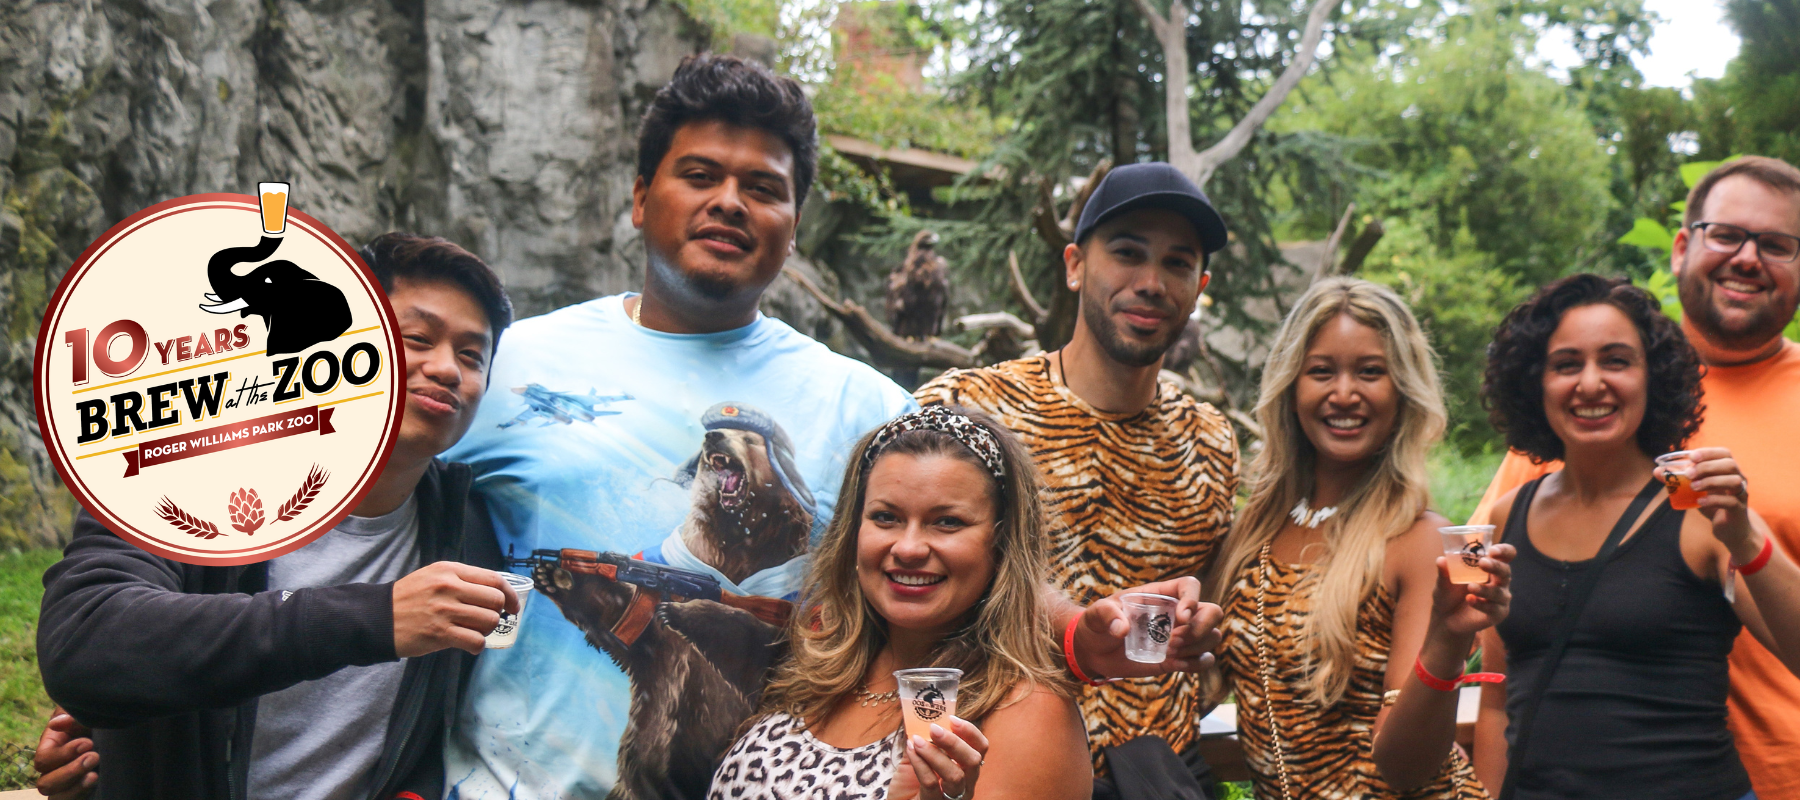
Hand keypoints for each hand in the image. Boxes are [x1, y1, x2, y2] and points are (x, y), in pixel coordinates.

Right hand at [33, 706, 96, 798]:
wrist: (117, 731)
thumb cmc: (96, 719)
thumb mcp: (85, 715)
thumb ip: (72, 718)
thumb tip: (56, 724)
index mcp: (51, 747)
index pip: (44, 759)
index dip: (63, 754)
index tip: (88, 743)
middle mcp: (54, 768)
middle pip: (45, 783)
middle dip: (70, 771)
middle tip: (95, 756)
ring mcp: (66, 783)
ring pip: (56, 796)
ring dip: (75, 786)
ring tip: (95, 774)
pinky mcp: (79, 791)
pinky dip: (81, 793)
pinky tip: (97, 780)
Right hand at [392, 562, 519, 656]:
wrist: (377, 618)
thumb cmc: (409, 598)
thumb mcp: (434, 576)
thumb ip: (463, 580)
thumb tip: (496, 592)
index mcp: (450, 571)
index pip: (494, 579)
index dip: (509, 594)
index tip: (512, 606)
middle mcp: (449, 587)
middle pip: (496, 600)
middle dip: (497, 613)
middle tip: (487, 621)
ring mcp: (444, 611)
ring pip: (489, 621)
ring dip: (487, 630)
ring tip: (474, 632)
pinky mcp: (440, 634)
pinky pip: (476, 641)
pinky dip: (477, 646)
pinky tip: (469, 644)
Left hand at [899, 716, 988, 799]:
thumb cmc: (908, 784)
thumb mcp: (916, 756)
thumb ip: (921, 739)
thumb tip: (917, 715)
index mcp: (965, 768)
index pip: (979, 748)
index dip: (970, 732)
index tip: (952, 719)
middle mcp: (964, 783)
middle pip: (973, 761)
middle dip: (954, 742)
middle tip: (934, 728)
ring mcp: (952, 797)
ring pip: (955, 775)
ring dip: (935, 754)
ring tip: (917, 740)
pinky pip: (931, 783)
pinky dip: (920, 764)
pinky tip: (910, 751)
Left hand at [1075, 576, 1222, 678]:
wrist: (1095, 651)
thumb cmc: (1097, 624)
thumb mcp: (1096, 614)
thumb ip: (1106, 614)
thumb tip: (1122, 629)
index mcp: (1161, 595)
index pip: (1190, 586)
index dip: (1193, 598)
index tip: (1180, 617)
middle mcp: (1177, 613)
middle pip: (1213, 612)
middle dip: (1200, 628)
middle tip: (1173, 641)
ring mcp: (1181, 636)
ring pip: (1213, 636)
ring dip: (1197, 646)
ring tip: (1168, 653)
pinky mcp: (1179, 658)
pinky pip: (1204, 660)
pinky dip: (1197, 664)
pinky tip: (1176, 665)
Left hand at [1432, 543, 1514, 636]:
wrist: (1445, 618)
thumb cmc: (1449, 593)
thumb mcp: (1443, 582)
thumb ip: (1444, 571)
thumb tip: (1441, 560)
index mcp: (1489, 567)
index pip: (1505, 555)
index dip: (1504, 551)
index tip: (1493, 550)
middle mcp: (1499, 581)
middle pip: (1505, 571)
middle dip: (1495, 566)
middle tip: (1483, 563)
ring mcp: (1500, 598)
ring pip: (1499, 592)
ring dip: (1485, 589)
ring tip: (1470, 587)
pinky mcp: (1497, 614)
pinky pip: (1494, 609)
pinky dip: (1481, 604)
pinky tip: (1469, 600)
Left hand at [1660, 447, 1754, 542]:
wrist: (1729, 528)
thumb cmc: (1712, 504)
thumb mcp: (1695, 490)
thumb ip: (1678, 480)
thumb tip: (1656, 471)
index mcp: (1728, 470)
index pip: (1724, 453)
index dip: (1709, 452)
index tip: (1691, 457)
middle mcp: (1739, 479)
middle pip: (1730, 465)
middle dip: (1707, 467)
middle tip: (1689, 474)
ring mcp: (1741, 494)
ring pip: (1734, 481)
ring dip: (1711, 481)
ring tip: (1694, 487)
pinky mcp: (1739, 510)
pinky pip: (1731, 501)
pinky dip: (1714, 500)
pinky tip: (1700, 502)